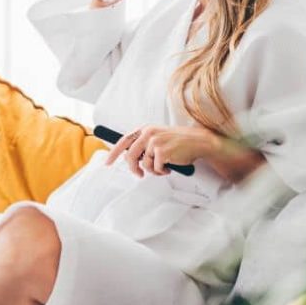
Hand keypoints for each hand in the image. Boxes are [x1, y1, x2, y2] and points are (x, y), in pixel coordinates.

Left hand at [104, 125, 218, 176]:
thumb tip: (129, 159)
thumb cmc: (177, 142)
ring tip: (164, 167)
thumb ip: (143, 145)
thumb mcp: (157, 138)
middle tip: (140, 174)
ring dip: (153, 170)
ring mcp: (154, 142)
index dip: (114, 153)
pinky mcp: (162, 152)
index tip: (107, 163)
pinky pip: (155, 168)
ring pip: (144, 165)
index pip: (123, 141)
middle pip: (130, 156)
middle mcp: (148, 134)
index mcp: (145, 129)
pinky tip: (170, 167)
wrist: (198, 141)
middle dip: (134, 169)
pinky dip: (162, 171)